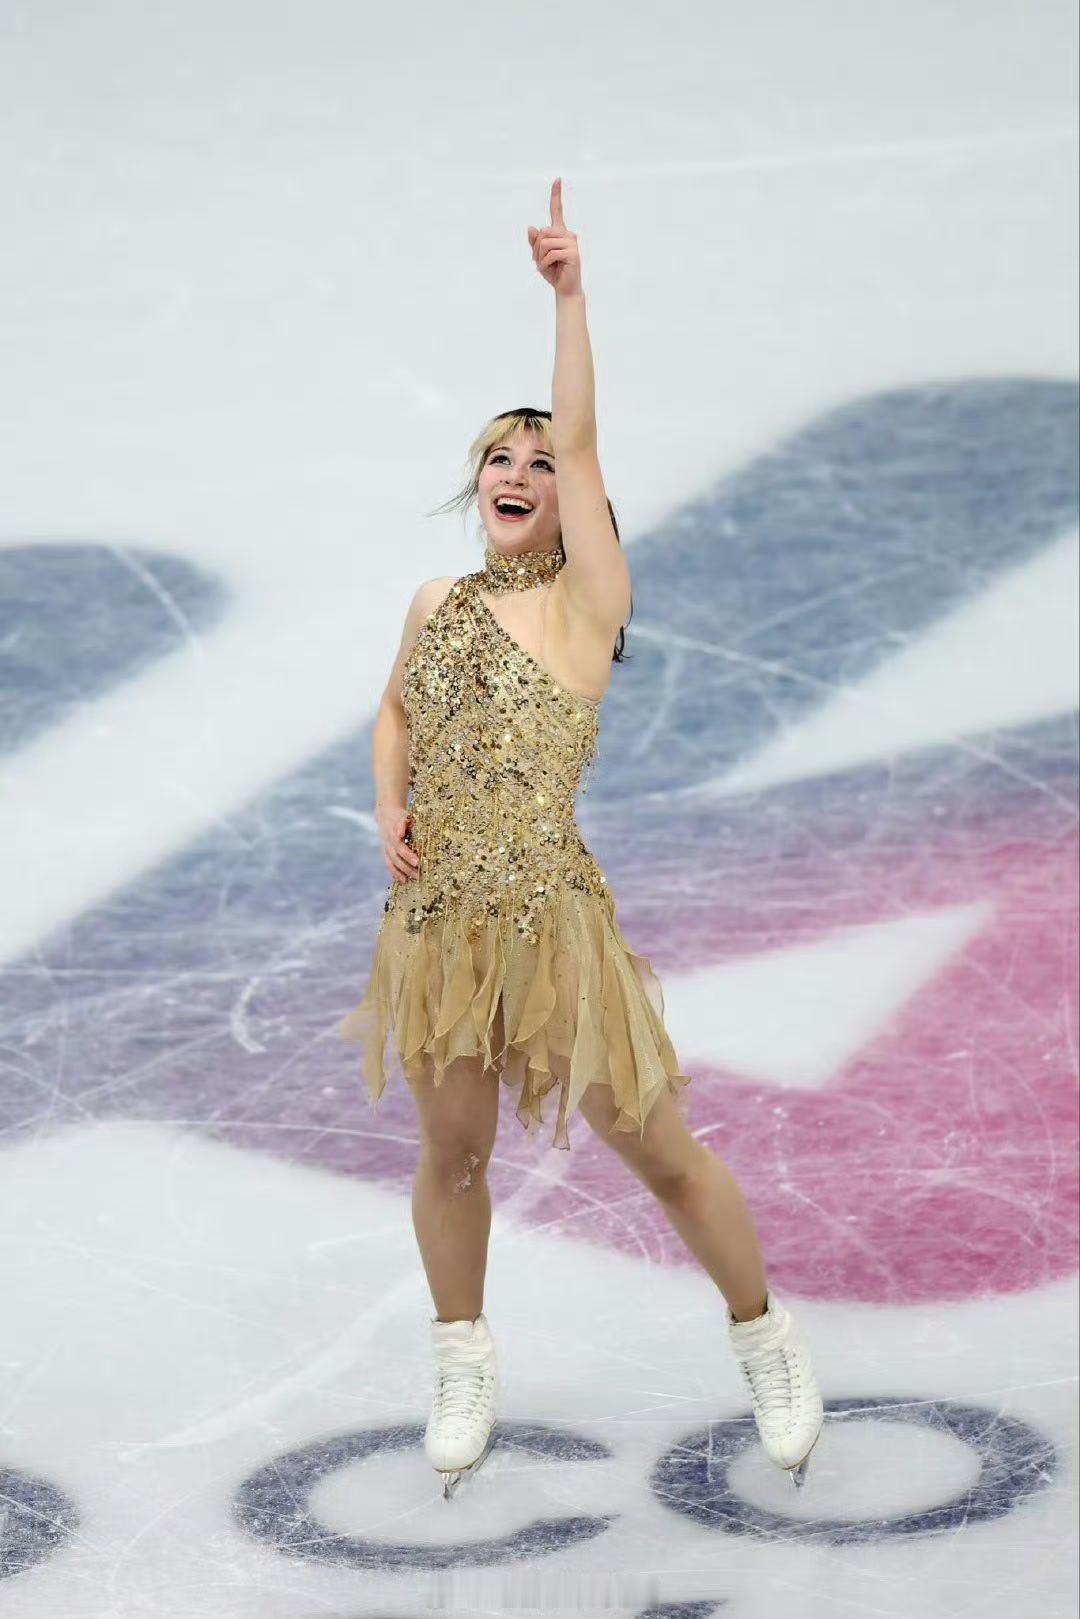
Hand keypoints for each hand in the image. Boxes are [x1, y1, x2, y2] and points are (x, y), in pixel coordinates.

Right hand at [376, 802, 419, 882]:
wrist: (386, 814)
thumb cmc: (400, 816)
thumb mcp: (404, 816)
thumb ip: (404, 823)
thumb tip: (401, 832)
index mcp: (393, 831)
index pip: (399, 845)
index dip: (407, 854)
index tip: (417, 862)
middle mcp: (387, 841)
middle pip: (396, 856)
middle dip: (407, 866)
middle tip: (419, 874)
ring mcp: (385, 847)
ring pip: (392, 862)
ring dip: (402, 872)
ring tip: (414, 879)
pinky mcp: (385, 852)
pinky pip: (389, 864)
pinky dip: (396, 873)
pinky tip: (404, 881)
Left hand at [527, 177, 582, 297]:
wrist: (565, 289)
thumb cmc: (554, 272)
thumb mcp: (539, 256)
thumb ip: (534, 242)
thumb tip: (531, 227)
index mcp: (560, 232)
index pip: (557, 210)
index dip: (556, 195)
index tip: (557, 180)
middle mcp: (568, 234)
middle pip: (542, 231)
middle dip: (536, 248)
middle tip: (540, 262)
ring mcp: (572, 243)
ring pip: (545, 242)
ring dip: (540, 257)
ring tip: (545, 266)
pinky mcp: (573, 253)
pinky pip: (550, 254)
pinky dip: (545, 264)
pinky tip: (550, 270)